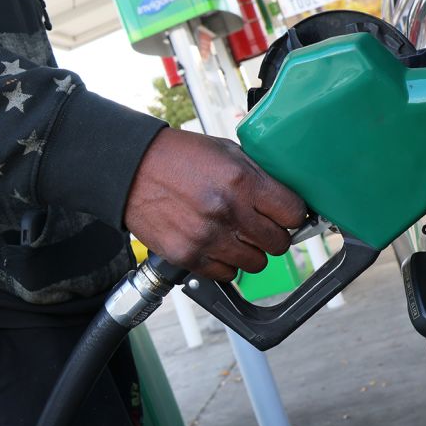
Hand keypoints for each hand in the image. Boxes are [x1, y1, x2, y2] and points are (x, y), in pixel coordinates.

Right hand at [125, 128, 306, 280]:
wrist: (132, 169)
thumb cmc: (179, 157)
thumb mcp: (225, 152)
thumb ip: (257, 176)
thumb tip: (287, 199)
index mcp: (242, 182)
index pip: (293, 213)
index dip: (291, 214)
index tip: (285, 214)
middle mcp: (227, 212)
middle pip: (278, 244)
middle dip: (272, 234)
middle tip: (259, 225)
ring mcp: (207, 237)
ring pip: (255, 264)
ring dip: (249, 251)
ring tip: (233, 235)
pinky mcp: (188, 256)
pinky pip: (226, 274)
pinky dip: (224, 263)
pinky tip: (214, 244)